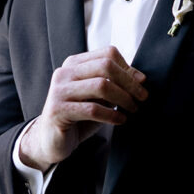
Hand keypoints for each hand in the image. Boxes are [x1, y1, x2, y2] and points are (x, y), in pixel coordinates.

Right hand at [19, 46, 147, 170]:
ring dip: (123, 98)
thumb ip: (113, 83)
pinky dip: (112, 115)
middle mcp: (65, 73)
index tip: (141, 83)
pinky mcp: (58, 110)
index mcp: (74, 64)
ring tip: (132, 109)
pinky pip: (92, 109)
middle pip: (105, 66)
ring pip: (101, 86)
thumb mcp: (98, 96)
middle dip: (129, 82)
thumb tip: (140, 78)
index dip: (128, 68)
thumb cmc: (79, 116)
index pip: (107, 54)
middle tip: (142, 97)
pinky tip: (120, 120)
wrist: (51, 140)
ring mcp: (59, 90)